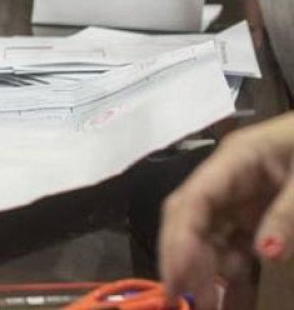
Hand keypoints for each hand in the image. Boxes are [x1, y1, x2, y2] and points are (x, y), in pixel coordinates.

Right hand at [161, 116, 293, 308]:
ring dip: (206, 277)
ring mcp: (241, 201)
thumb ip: (287, 214)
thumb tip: (266, 254)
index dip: (177, 241)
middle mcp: (226, 183)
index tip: (175, 280)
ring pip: (211, 242)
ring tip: (205, 309)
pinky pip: (237, 250)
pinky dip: (233, 279)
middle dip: (185, 263)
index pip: (191, 202)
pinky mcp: (256, 217)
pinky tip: (232, 303)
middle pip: (192, 224)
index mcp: (233, 161)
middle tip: (183, 304)